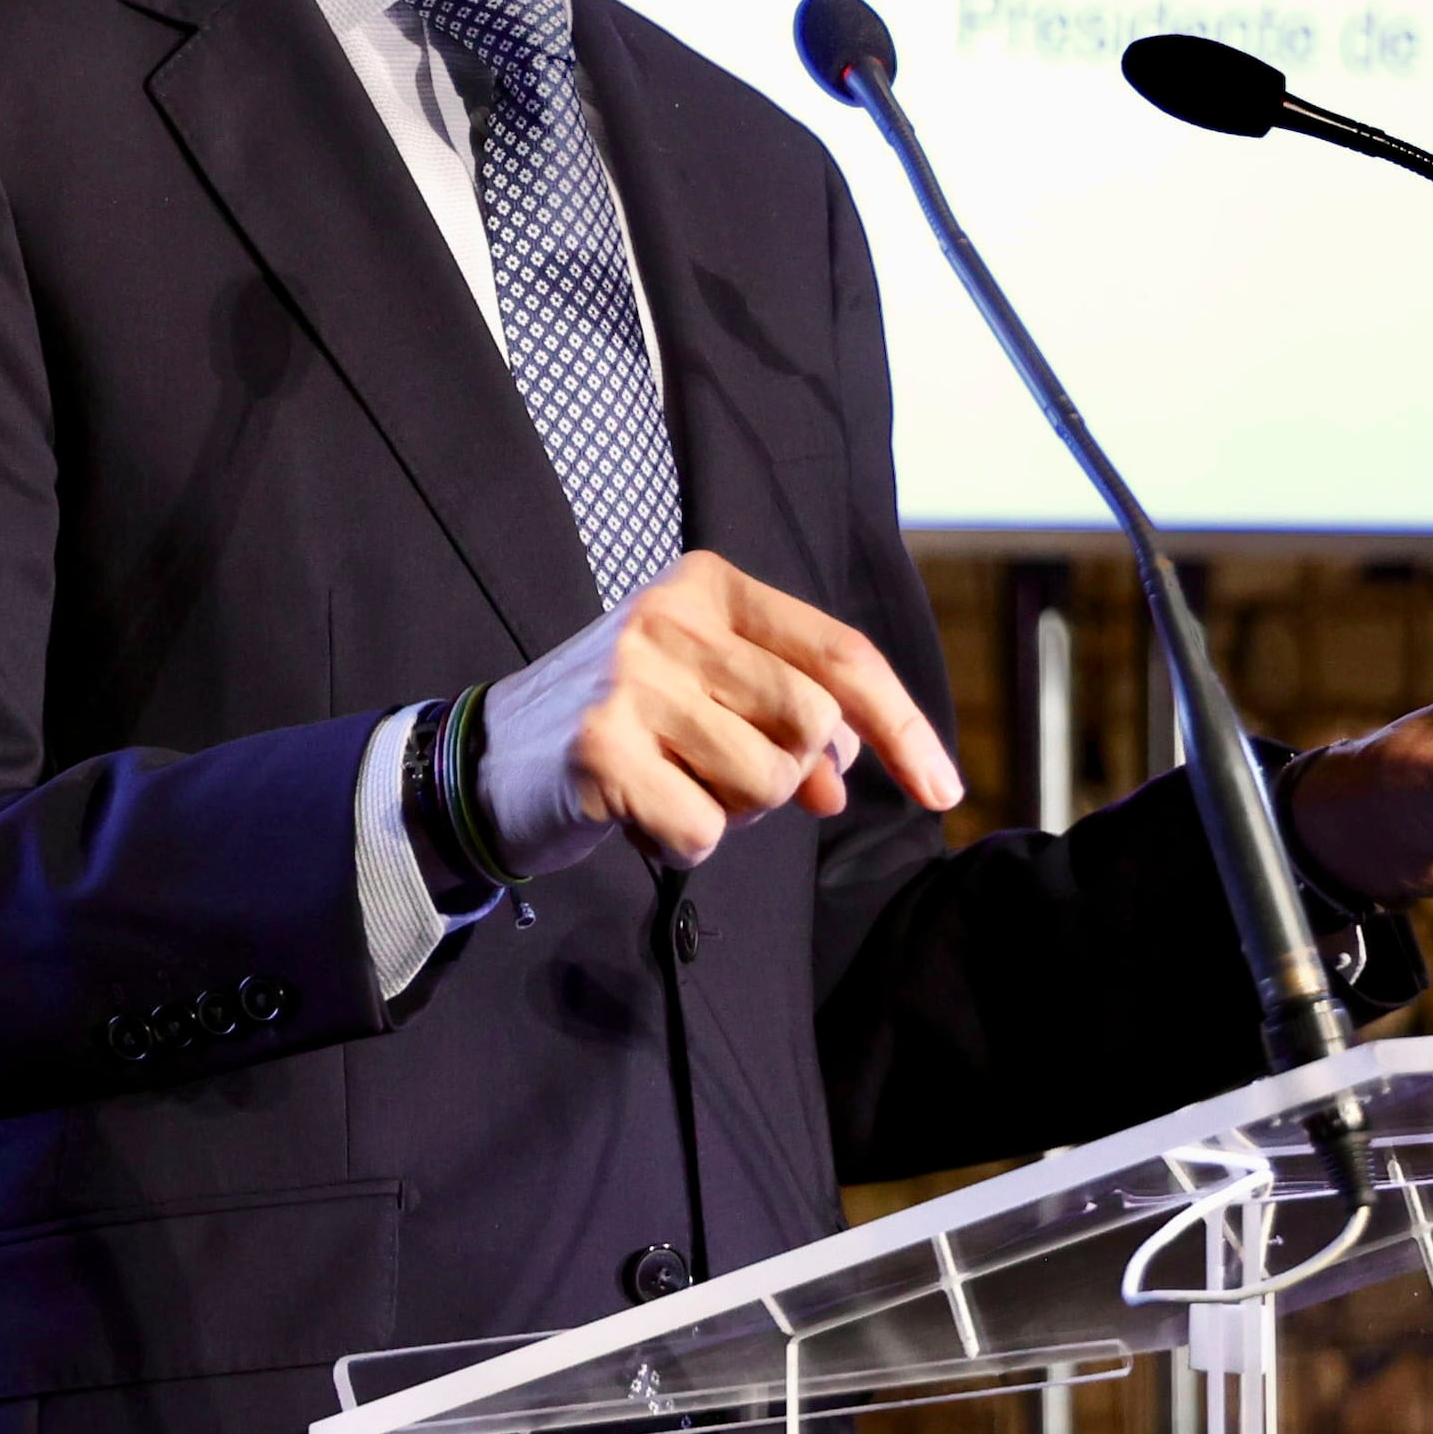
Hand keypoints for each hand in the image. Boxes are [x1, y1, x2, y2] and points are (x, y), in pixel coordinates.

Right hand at [475, 552, 967, 872]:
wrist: (489, 759)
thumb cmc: (622, 724)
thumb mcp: (708, 696)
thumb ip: (787, 719)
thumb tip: (845, 776)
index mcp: (708, 587)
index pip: (841, 653)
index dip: (903, 726)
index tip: (943, 789)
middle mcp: (668, 619)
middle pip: (813, 722)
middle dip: (790, 774)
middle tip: (727, 779)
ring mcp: (629, 681)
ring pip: (765, 781)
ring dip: (733, 812)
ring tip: (673, 787)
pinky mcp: (599, 749)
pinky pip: (704, 831)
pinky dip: (683, 846)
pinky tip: (639, 819)